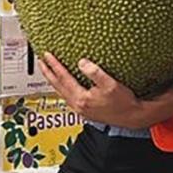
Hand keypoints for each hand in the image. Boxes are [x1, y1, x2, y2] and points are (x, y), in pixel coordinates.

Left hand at [38, 53, 152, 129]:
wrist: (131, 116)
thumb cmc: (123, 102)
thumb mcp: (111, 84)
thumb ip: (95, 72)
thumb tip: (81, 63)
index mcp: (82, 98)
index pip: (63, 78)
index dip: (54, 65)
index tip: (48, 55)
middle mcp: (78, 105)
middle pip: (58, 86)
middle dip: (48, 73)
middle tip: (41, 61)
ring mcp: (80, 109)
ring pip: (61, 92)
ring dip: (53, 81)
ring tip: (48, 71)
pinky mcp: (84, 111)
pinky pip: (67, 97)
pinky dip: (61, 88)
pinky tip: (62, 85)